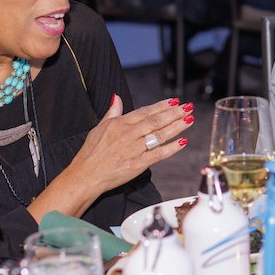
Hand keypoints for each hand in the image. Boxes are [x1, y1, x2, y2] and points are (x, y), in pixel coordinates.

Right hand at [68, 95, 194, 192]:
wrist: (85, 175)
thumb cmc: (91, 153)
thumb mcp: (99, 128)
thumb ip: (112, 113)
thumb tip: (118, 98)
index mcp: (119, 124)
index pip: (145, 112)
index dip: (161, 106)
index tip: (174, 101)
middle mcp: (128, 134)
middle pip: (156, 121)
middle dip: (174, 113)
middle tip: (188, 107)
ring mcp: (134, 149)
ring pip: (159, 135)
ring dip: (176, 126)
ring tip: (189, 119)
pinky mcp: (137, 164)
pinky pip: (158, 154)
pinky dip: (171, 148)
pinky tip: (183, 142)